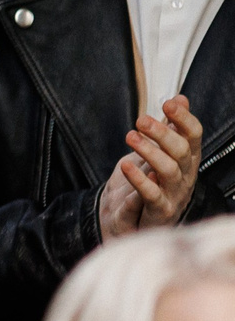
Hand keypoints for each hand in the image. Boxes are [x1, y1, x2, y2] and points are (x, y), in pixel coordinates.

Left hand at [100, 96, 206, 239]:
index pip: (193, 136)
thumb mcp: (157, 151)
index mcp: (187, 160)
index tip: (168, 103)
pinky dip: (141, 181)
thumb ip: (169, 128)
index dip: (184, 119)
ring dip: (150, 152)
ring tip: (130, 136)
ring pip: (169, 171)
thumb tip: (179, 98)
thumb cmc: (148, 183)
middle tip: (140, 119)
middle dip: (163, 133)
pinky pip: (152, 196)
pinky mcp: (159, 212)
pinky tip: (127, 166)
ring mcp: (174, 195)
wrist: (132, 222)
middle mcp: (185, 177)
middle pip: (182, 151)